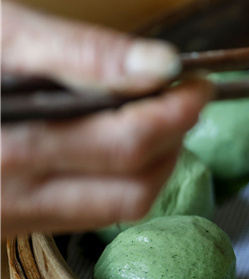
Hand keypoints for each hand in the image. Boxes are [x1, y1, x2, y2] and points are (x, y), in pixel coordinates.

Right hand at [1, 1, 210, 236]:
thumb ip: (80, 52)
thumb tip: (164, 66)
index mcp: (4, 147)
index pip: (124, 146)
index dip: (175, 112)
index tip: (199, 81)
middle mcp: (5, 197)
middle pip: (133, 187)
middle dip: (173, 139)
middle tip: (183, 96)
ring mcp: (5, 219)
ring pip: (117, 209)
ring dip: (153, 163)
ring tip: (153, 115)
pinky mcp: (6, 226)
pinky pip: (86, 215)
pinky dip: (119, 179)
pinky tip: (113, 140)